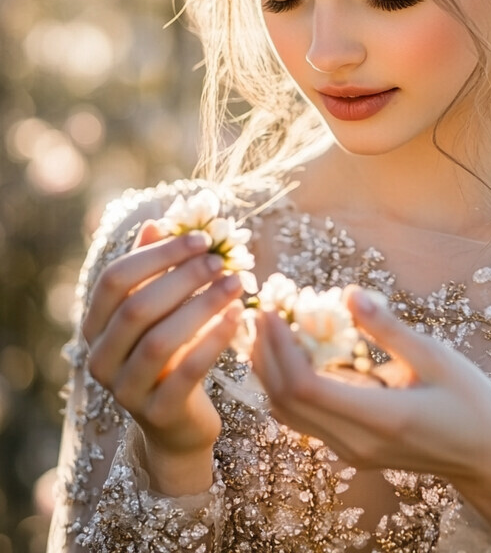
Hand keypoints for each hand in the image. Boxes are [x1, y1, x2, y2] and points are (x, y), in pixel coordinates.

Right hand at [82, 219, 243, 493]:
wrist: (178, 425)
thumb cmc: (172, 355)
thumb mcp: (160, 312)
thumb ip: (153, 270)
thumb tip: (156, 222)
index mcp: (95, 326)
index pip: (115, 279)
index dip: (158, 254)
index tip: (201, 239)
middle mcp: (100, 358)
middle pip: (137, 307)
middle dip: (184, 277)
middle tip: (222, 261)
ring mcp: (125, 390)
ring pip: (160, 340)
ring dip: (202, 305)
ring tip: (236, 284)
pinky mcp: (157, 413)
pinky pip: (186, 372)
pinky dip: (214, 340)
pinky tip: (239, 316)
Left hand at [251, 284, 490, 530]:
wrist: (486, 459)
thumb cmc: (470, 403)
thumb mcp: (435, 357)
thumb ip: (387, 328)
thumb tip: (347, 293)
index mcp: (379, 417)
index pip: (304, 386)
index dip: (280, 347)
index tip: (273, 311)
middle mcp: (355, 441)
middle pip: (285, 402)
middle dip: (265, 355)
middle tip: (263, 312)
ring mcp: (350, 452)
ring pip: (288, 415)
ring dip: (270, 372)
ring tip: (269, 330)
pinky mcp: (352, 451)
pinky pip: (303, 420)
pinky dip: (287, 387)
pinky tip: (293, 356)